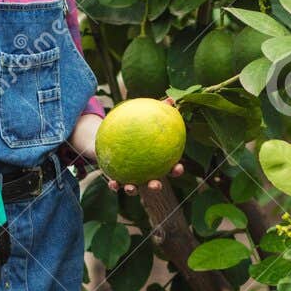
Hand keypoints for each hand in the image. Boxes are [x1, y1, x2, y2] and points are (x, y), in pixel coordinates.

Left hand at [69, 99, 185, 195]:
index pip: (170, 167)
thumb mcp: (144, 119)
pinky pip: (115, 184)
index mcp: (155, 162)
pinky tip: (112, 182)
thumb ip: (158, 111)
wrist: (111, 140)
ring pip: (133, 188)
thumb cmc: (134, 129)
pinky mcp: (116, 179)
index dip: (176, 170)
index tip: (179, 167)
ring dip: (133, 190)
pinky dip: (114, 185)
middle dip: (155, 186)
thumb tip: (170, 99)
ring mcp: (130, 178)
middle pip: (153, 183)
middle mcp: (145, 173)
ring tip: (131, 187)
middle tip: (157, 184)